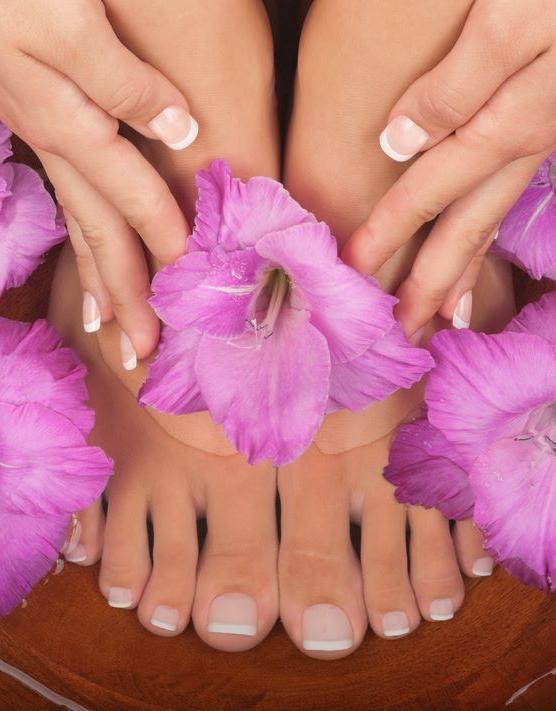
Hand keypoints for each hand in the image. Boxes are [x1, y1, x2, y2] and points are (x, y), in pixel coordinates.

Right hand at [0, 0, 198, 364]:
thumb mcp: (67, 21)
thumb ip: (122, 81)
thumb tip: (181, 133)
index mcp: (70, 124)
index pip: (128, 199)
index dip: (162, 244)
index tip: (188, 292)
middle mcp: (56, 144)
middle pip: (98, 234)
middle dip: (123, 296)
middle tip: (142, 352)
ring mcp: (44, 139)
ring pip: (76, 225)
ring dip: (96, 282)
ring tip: (110, 330)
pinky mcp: (42, 125)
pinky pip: (65, 201)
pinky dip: (78, 242)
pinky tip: (86, 260)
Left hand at [342, 0, 555, 336]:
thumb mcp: (509, 20)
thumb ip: (458, 84)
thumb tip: (398, 142)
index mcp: (506, 124)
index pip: (429, 192)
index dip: (387, 233)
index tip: (351, 272)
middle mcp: (524, 143)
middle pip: (468, 227)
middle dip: (433, 284)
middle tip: (406, 332)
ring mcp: (539, 137)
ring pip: (493, 218)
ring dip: (466, 272)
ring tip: (446, 316)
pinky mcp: (542, 121)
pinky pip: (508, 195)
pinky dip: (490, 232)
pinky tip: (482, 244)